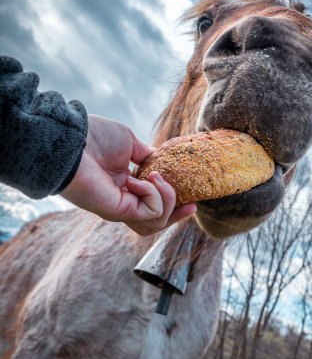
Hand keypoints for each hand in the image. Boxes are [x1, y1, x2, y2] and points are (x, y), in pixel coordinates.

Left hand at [60, 114, 195, 234]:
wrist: (72, 140)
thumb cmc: (94, 137)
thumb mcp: (129, 142)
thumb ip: (146, 156)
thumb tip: (160, 163)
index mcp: (124, 185)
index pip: (152, 205)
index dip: (173, 205)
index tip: (193, 202)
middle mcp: (123, 200)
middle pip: (157, 221)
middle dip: (177, 214)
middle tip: (191, 205)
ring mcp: (120, 208)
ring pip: (157, 221)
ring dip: (167, 200)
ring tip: (157, 178)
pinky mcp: (118, 212)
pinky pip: (150, 212)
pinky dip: (153, 196)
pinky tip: (139, 179)